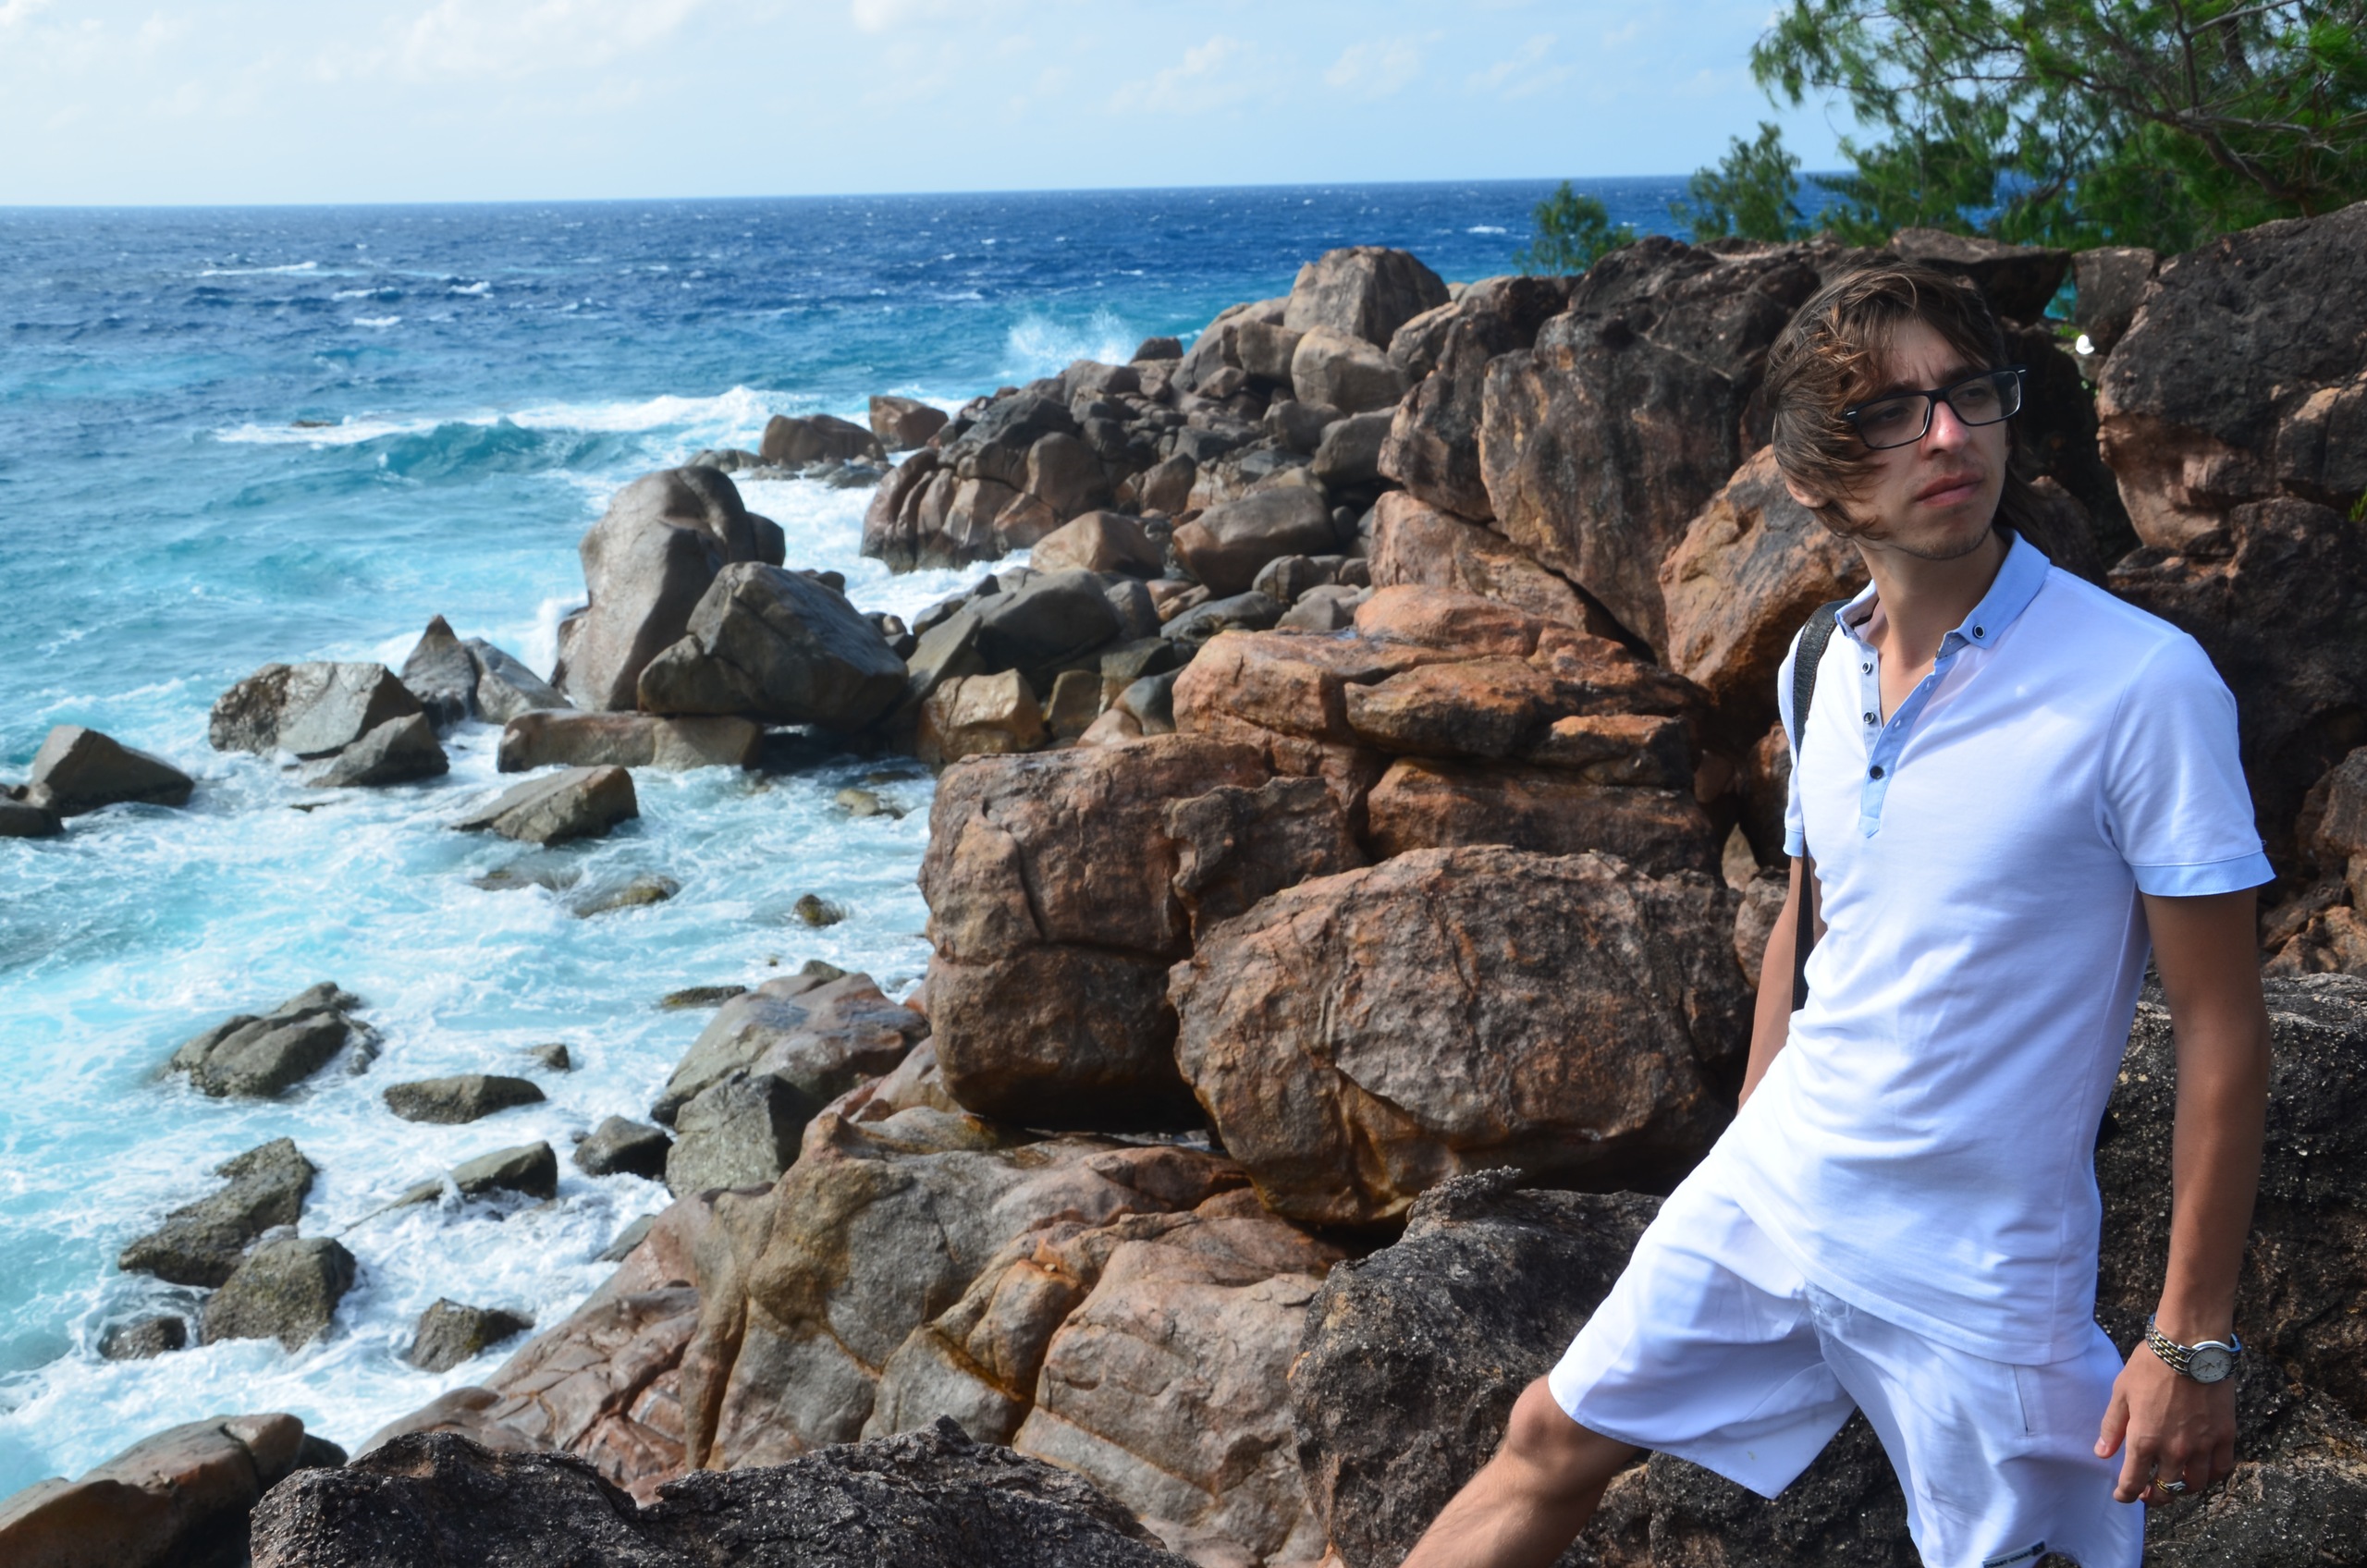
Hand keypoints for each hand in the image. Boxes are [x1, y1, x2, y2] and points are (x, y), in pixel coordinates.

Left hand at [2095, 1340, 2236, 1502]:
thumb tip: (2102, 1453)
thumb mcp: (2121, 1393)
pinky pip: (2221, 1468)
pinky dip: (2211, 1475)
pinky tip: (2203, 1471)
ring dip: (2183, 1489)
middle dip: (2155, 1496)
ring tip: (2175, 1484)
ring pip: (2195, 1484)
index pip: (2133, 1482)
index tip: (2122, 1496)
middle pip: (2167, 1490)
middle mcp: (2174, 1450)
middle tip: (2150, 1493)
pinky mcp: (2224, 1435)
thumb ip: (2112, 1427)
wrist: (2189, 1347)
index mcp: (2144, 1440)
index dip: (2126, 1494)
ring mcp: (2202, 1445)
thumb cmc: (2150, 1366)